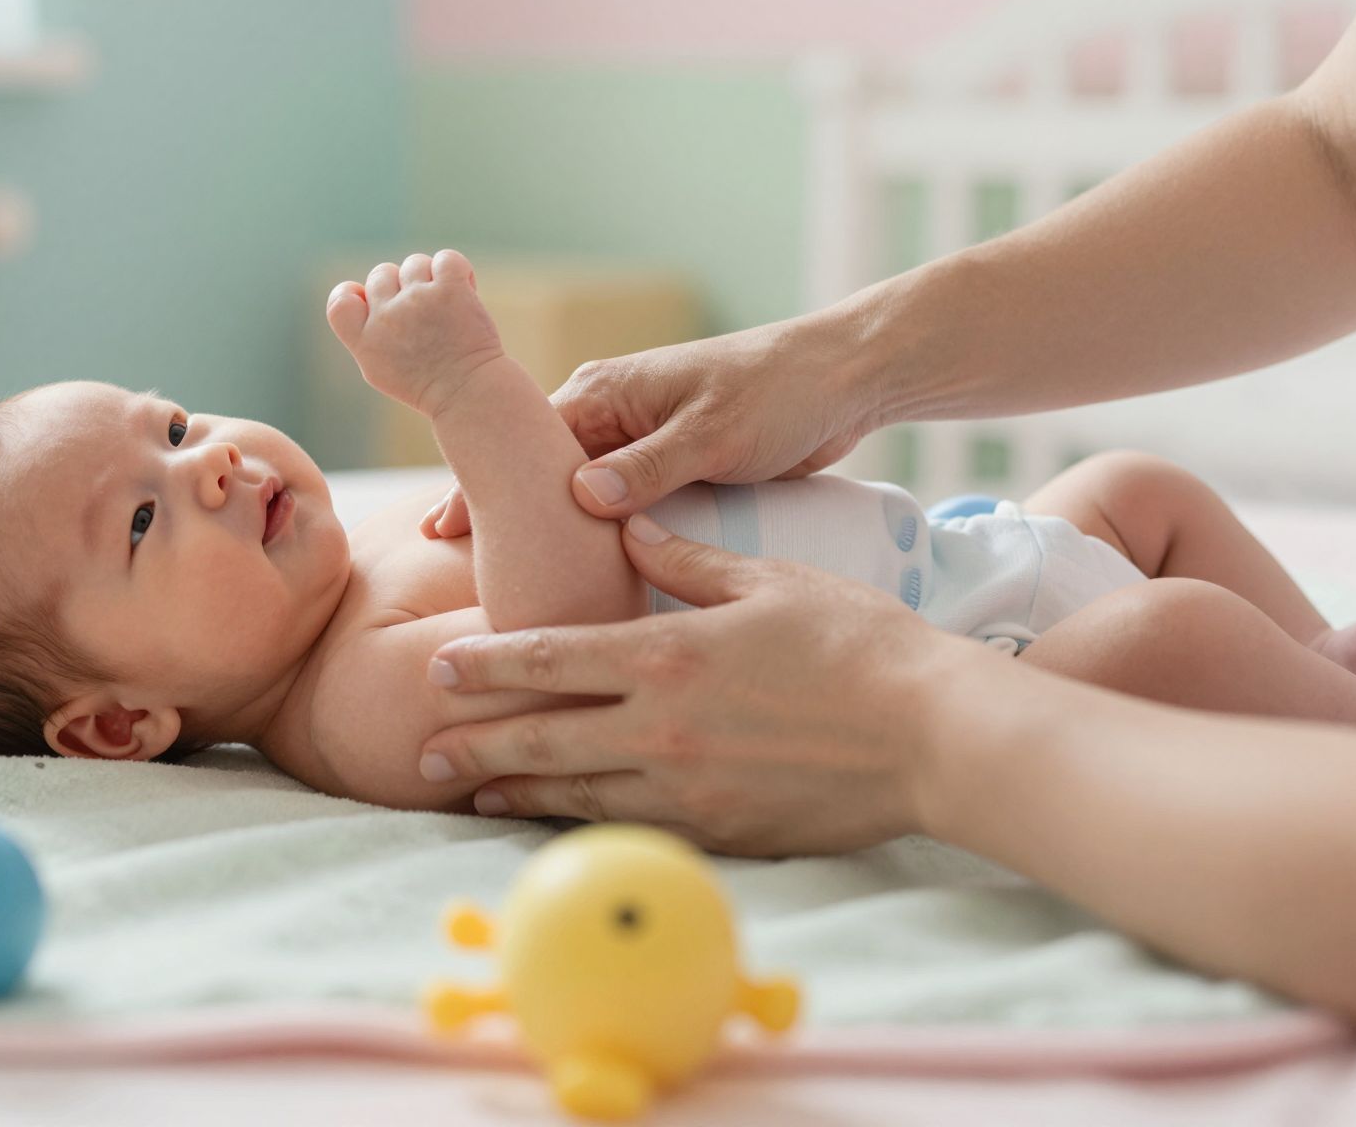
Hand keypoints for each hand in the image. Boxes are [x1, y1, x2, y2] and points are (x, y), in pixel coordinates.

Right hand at [327, 250, 504, 418]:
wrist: (470, 394)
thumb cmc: (428, 384)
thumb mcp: (381, 368)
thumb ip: (365, 333)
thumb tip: (360, 292)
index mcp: (365, 340)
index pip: (340, 300)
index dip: (353, 292)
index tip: (373, 302)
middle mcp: (387, 317)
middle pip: (382, 273)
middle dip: (401, 285)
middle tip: (424, 312)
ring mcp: (418, 300)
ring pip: (414, 263)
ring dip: (430, 278)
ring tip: (446, 304)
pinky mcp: (450, 290)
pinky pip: (446, 259)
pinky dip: (456, 271)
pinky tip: (464, 289)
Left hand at [415, 516, 966, 855]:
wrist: (932, 734)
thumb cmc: (859, 645)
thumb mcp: (770, 581)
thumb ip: (687, 560)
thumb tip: (630, 522)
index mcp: (666, 656)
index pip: (550, 658)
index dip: (487, 664)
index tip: (440, 667)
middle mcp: (660, 728)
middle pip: (543, 740)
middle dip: (477, 744)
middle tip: (423, 750)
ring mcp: (686, 790)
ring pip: (577, 795)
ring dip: (517, 794)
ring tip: (473, 794)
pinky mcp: (718, 832)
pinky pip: (632, 829)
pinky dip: (586, 827)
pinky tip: (562, 826)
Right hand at [420, 314, 869, 538]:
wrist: (842, 380)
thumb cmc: (778, 391)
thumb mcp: (714, 431)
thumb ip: (649, 465)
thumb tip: (582, 496)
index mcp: (605, 393)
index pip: (525, 445)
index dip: (484, 488)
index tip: (443, 531)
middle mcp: (610, 417)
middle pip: (537, 475)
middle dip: (500, 515)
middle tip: (453, 567)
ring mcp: (637, 446)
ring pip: (574, 497)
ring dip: (545, 532)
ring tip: (500, 583)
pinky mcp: (668, 471)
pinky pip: (616, 512)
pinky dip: (592, 539)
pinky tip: (573, 577)